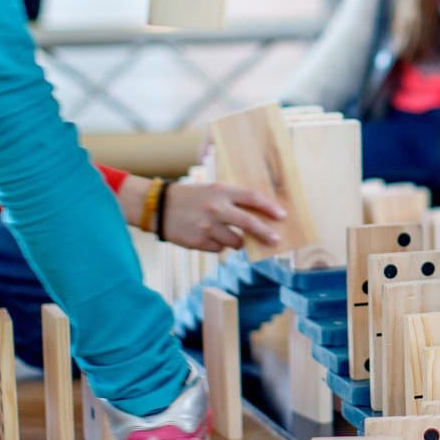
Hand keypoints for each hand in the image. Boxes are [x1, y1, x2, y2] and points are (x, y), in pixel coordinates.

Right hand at [161, 180, 284, 250]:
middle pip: (249, 223)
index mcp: (221, 191)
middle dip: (265, 233)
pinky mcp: (199, 242)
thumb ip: (232, 200)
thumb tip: (258, 216)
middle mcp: (216, 208)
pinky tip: (207, 236)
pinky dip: (218, 245)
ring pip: (235, 242)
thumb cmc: (190, 198)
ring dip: (237, 241)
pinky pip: (219, 249)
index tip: (282, 215)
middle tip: (276, 240)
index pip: (252, 198)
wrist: (157, 207)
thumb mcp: (211, 190)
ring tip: (226, 233)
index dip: (269, 207)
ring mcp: (207, 227)